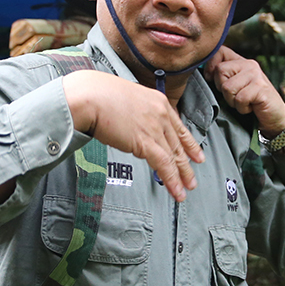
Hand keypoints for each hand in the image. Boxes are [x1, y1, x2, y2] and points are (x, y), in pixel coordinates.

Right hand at [62, 70, 203, 201]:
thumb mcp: (126, 98)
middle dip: (187, 164)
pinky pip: (164, 165)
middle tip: (191, 178)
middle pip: (178, 144)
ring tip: (185, 190)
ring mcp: (155, 128)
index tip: (195, 154)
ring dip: (181, 176)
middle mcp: (161, 114)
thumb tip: (132, 126)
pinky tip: (175, 190)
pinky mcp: (146, 142)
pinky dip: (171, 180)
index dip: (189, 144)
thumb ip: (135, 113)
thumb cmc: (97, 95)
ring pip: (174, 157)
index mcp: (158, 101)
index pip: (178, 127)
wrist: (89, 96)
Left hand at [203, 46, 284, 136]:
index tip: (210, 79)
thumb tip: (203, 74)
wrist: (276, 117)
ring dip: (233, 101)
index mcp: (242, 62)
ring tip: (245, 102)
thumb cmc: (252, 103)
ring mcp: (256, 76)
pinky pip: (239, 99)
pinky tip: (251, 107)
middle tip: (236, 96)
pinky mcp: (261, 88)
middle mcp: (249, 65)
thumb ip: (224, 77)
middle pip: (220, 71)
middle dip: (223, 89)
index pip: (219, 51)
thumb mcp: (236, 86)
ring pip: (227, 87)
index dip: (210, 66)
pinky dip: (243, 108)